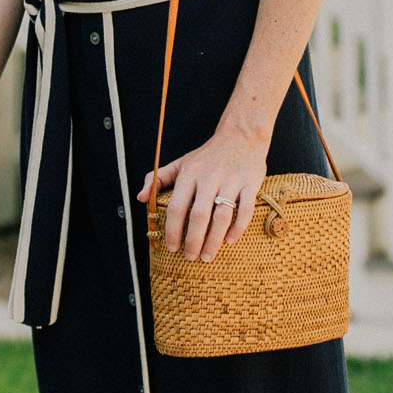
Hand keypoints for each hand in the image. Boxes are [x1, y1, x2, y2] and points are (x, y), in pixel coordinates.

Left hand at [139, 128, 267, 262]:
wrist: (241, 134)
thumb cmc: (208, 155)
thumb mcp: (181, 163)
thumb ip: (158, 179)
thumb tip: (141, 199)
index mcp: (190, 173)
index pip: (177, 207)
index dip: (173, 230)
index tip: (172, 247)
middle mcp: (210, 177)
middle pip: (199, 215)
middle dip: (193, 241)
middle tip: (190, 257)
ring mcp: (231, 180)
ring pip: (222, 216)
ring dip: (214, 240)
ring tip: (207, 256)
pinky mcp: (250, 183)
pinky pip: (245, 210)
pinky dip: (237, 228)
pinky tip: (229, 241)